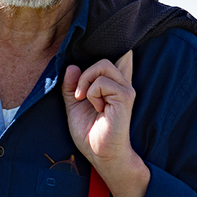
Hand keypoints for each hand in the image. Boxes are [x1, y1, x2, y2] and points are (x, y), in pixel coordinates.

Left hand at [62, 50, 149, 196]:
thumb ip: (71, 85)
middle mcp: (122, 83)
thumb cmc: (90, 133)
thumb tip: (71, 66)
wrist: (100, 154)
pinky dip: (92, 93)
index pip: (117, 56)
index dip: (111, 47)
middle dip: (84, 73)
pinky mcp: (125, 96)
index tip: (98, 42)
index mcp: (112, 84)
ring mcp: (126, 89)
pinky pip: (102, 82)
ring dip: (86, 82)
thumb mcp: (73, 105)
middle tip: (78, 95)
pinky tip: (98, 109)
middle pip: (103, 58)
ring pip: (102, 65)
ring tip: (85, 100)